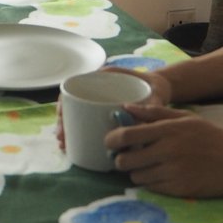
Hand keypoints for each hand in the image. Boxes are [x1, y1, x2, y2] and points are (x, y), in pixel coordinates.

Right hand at [55, 67, 170, 150]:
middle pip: (71, 102)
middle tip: (61, 139)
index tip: (61, 119)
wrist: (161, 89)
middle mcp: (97, 87)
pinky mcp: (102, 112)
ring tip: (64, 146)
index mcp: (105, 77)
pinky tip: (73, 145)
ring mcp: (98, 100)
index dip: (65, 103)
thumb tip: (140, 126)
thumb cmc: (158, 89)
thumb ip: (151, 108)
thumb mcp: (156, 96)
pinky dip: (77, 132)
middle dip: (63, 121)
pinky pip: (85, 120)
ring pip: (76, 113)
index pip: (76, 86)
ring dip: (68, 129)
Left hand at [105, 104, 222, 197]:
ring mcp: (173, 172)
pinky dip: (151, 183)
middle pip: (125, 160)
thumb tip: (125, 108)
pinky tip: (160, 175)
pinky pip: (152, 188)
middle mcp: (167, 151)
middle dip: (120, 160)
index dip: (111, 140)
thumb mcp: (185, 118)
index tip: (110, 142)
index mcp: (167, 131)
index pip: (126, 136)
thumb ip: (154, 114)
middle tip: (126, 157)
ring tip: (146, 166)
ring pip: (136, 177)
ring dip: (136, 172)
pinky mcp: (179, 189)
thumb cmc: (211, 136)